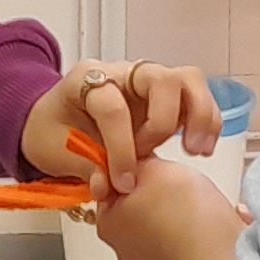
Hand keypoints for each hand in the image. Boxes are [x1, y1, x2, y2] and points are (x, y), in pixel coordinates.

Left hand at [21, 61, 217, 192]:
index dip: (120, 147)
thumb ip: (84, 167)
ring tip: (196, 151)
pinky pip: (198, 98)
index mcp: (86, 80)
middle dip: (162, 122)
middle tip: (153, 154)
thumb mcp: (53, 150)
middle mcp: (123, 73)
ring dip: (198, 116)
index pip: (113, 106)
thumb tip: (109, 186)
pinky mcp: (168, 99)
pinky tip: (201, 149)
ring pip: (188, 80)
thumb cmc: (52, 131)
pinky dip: (207, 122)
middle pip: (160, 78)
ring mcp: (148, 82)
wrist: (55, 123)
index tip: (124, 183)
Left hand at [89, 150, 245, 259]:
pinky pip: (187, 247)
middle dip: (158, 198)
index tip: (151, 168)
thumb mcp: (154, 167)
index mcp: (108, 225)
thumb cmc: (184, 213)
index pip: (113, 191)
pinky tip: (210, 224)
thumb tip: (136, 165)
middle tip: (177, 186)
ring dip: (179, 218)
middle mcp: (126, 251)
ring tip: (198, 205)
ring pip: (165, 231)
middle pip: (139, 212)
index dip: (134, 174)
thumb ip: (137, 164)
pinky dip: (197, 235)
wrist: (216, 251)